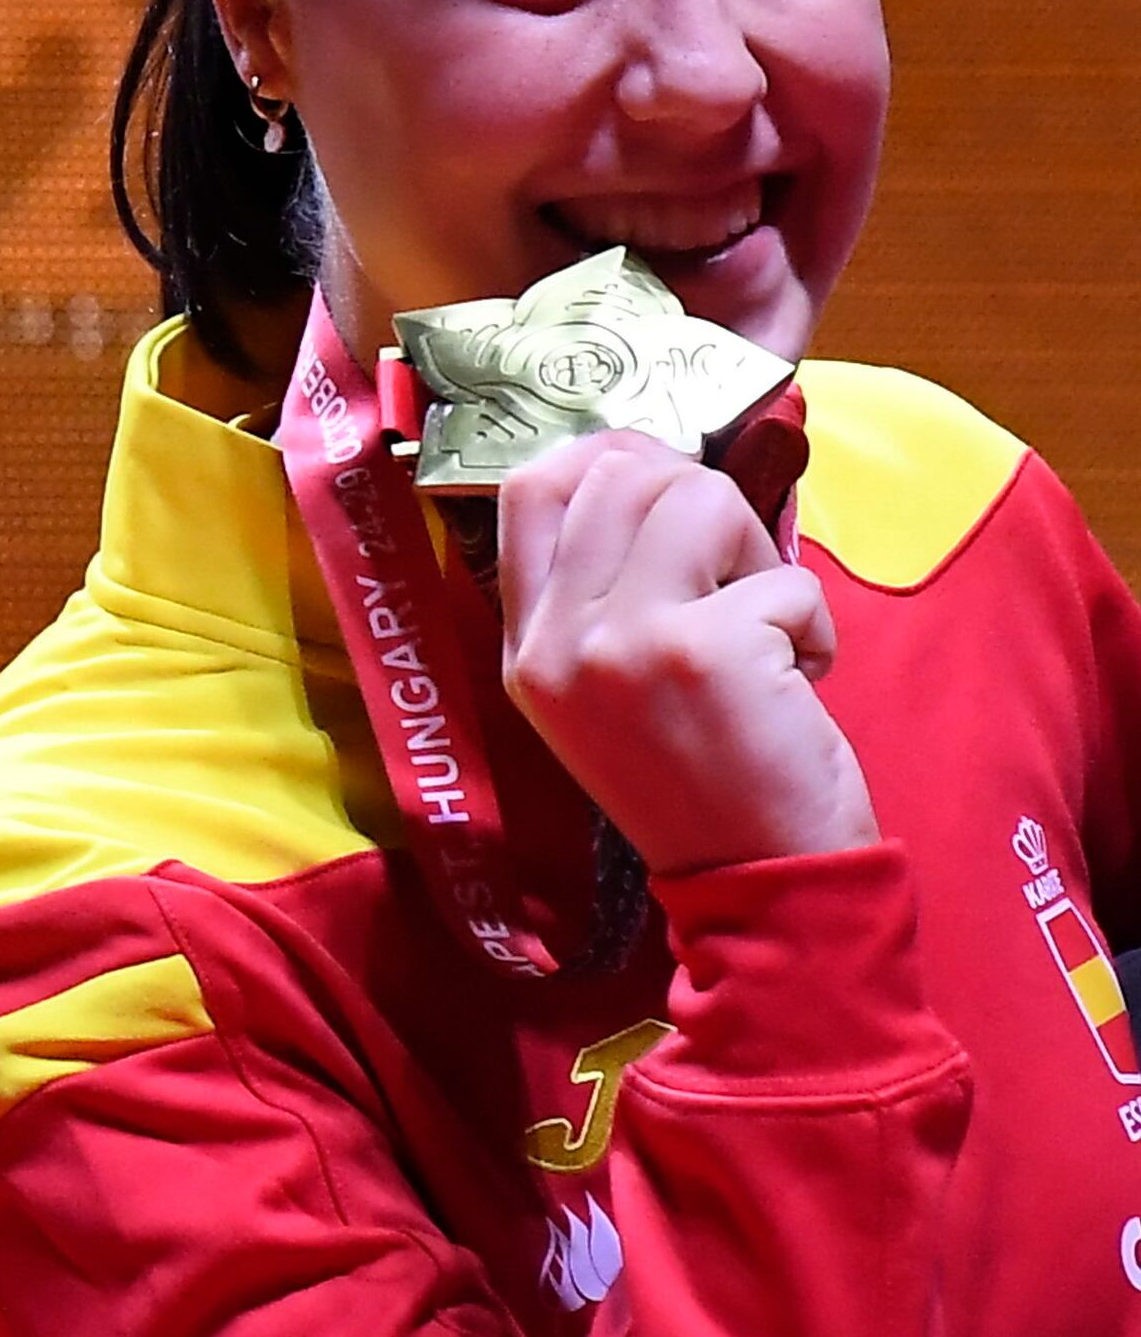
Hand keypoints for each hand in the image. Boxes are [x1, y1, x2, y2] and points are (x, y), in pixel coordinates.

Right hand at [494, 428, 873, 875]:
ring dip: (758, 552)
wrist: (755, 880)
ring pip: (699, 497)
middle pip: (623, 472)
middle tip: (734, 576)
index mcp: (525, 647)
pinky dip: (813, 620)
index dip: (611, 456)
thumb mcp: (606, 689)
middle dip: (703, 500)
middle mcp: (555, 640)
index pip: (530, 488)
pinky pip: (781, 575)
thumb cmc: (699, 778)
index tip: (669, 485)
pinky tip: (799, 680)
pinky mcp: (702, 650)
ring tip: (766, 624)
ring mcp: (620, 642)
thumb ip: (602, 594)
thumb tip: (654, 478)